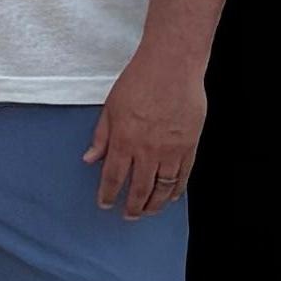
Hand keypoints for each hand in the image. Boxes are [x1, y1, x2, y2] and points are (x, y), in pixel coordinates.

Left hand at [86, 53, 206, 219]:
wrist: (173, 64)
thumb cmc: (140, 79)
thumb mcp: (111, 105)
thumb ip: (101, 135)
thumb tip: (90, 158)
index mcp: (124, 140)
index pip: (114, 177)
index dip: (109, 195)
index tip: (105, 204)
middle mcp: (147, 150)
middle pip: (139, 189)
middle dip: (132, 207)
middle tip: (128, 215)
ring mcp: (171, 150)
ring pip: (162, 188)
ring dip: (154, 205)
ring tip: (148, 212)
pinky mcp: (190, 146)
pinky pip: (183, 176)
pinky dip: (176, 190)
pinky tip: (171, 197)